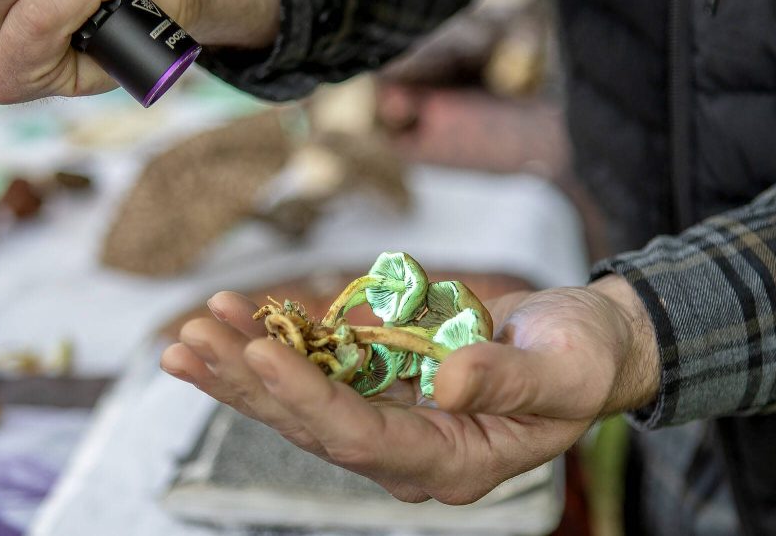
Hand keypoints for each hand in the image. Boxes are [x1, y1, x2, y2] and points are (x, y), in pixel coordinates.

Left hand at [161, 277, 658, 503]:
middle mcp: (408, 452)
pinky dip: (278, 340)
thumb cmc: (584, 359)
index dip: (307, 397)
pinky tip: (237, 314)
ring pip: (302, 399)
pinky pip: (319, 367)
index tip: (259, 352)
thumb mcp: (565, 369)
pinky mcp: (381, 385)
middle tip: (191, 339)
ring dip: (244, 365)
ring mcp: (389, 419)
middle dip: (249, 381)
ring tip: (191, 331)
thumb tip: (444, 379)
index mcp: (453, 461)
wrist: (581, 344)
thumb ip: (510, 380)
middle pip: (311, 423)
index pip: (363, 438)